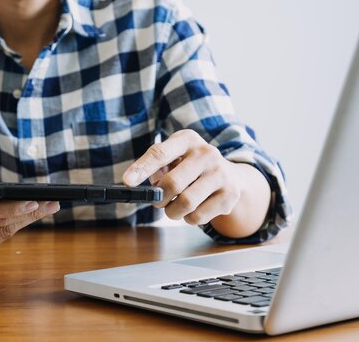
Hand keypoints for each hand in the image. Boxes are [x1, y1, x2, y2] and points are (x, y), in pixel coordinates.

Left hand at [123, 129, 243, 224]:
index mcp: (187, 139)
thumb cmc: (190, 167)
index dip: (141, 168)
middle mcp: (207, 153)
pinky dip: (188, 219)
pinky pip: (198, 216)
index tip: (127, 182)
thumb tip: (140, 185)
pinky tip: (192, 210)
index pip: (160, 153)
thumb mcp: (174, 158)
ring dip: (172, 212)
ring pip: (185, 203)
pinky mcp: (230, 195)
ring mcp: (221, 173)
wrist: (230, 176)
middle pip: (172, 183)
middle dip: (159, 198)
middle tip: (158, 201)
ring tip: (174, 207)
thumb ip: (156, 167)